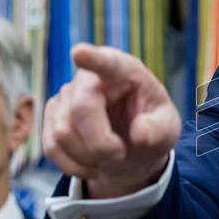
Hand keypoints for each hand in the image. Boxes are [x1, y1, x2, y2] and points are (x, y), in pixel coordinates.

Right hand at [43, 44, 181, 197]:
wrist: (131, 148)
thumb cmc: (151, 130)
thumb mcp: (168, 130)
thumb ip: (159, 130)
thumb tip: (140, 134)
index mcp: (124, 71)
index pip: (108, 63)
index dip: (93, 59)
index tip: (79, 53)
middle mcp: (90, 77)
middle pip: (80, 110)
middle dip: (99, 145)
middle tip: (119, 156)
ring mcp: (66, 95)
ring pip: (62, 133)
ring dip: (88, 158)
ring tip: (110, 158)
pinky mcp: (52, 116)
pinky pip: (51, 146)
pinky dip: (73, 165)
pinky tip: (92, 165)